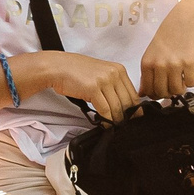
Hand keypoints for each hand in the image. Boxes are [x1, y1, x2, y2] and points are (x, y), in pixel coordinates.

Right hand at [23, 51, 138, 116]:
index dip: (135, 109)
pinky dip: (106, 120)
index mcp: (118, 69)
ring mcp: (104, 80)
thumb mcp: (100, 73)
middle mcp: (114, 73)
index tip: (134, 118)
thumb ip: (113, 84)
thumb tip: (121, 103)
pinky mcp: (93, 89)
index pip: (133, 93)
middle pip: (127, 101)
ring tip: (114, 127)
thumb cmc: (76, 71)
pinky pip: (105, 110)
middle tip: (125, 126)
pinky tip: (105, 124)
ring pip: (117, 107)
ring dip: (116, 120)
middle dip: (127, 116)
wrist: (58, 67)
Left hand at [137, 0, 193, 99]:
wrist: (189, 19)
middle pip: (162, 92)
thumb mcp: (152, 52)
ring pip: (177, 90)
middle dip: (168, 93)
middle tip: (173, 85)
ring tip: (182, 78)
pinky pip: (190, 83)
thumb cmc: (169, 35)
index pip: (148, 90)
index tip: (161, 91)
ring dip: (180, 88)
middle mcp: (159, 65)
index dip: (155, 94)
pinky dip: (191, 81)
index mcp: (147, 63)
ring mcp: (175, 65)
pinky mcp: (191, 64)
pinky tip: (190, 72)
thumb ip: (147, 73)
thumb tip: (143, 94)